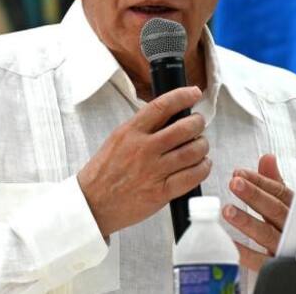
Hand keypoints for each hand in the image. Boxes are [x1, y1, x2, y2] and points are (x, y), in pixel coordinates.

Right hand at [76, 86, 209, 237]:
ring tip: (200, 145)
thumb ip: (141, 128)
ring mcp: (153, 171)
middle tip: (199, 124)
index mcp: (130, 132)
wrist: (93, 203)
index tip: (194, 93)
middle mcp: (143, 149)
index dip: (182, 96)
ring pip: (192, 152)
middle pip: (184, 128)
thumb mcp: (117, 140)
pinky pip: (192, 177)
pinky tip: (201, 165)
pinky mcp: (160, 192)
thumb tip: (170, 117)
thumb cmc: (104, 172)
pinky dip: (202, 168)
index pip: (162, 106)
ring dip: (202, 146)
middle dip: (198, 123)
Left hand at [224, 153, 293, 270]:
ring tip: (227, 210)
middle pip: (275, 210)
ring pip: (267, 235)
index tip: (239, 173)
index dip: (260, 181)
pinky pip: (260, 261)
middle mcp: (294, 230)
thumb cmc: (295, 231)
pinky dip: (244, 251)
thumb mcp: (286, 206)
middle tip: (235, 183)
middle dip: (254, 195)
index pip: (280, 193)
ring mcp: (287, 250)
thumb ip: (275, 183)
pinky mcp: (277, 268)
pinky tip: (229, 241)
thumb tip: (267, 157)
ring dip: (247, 221)